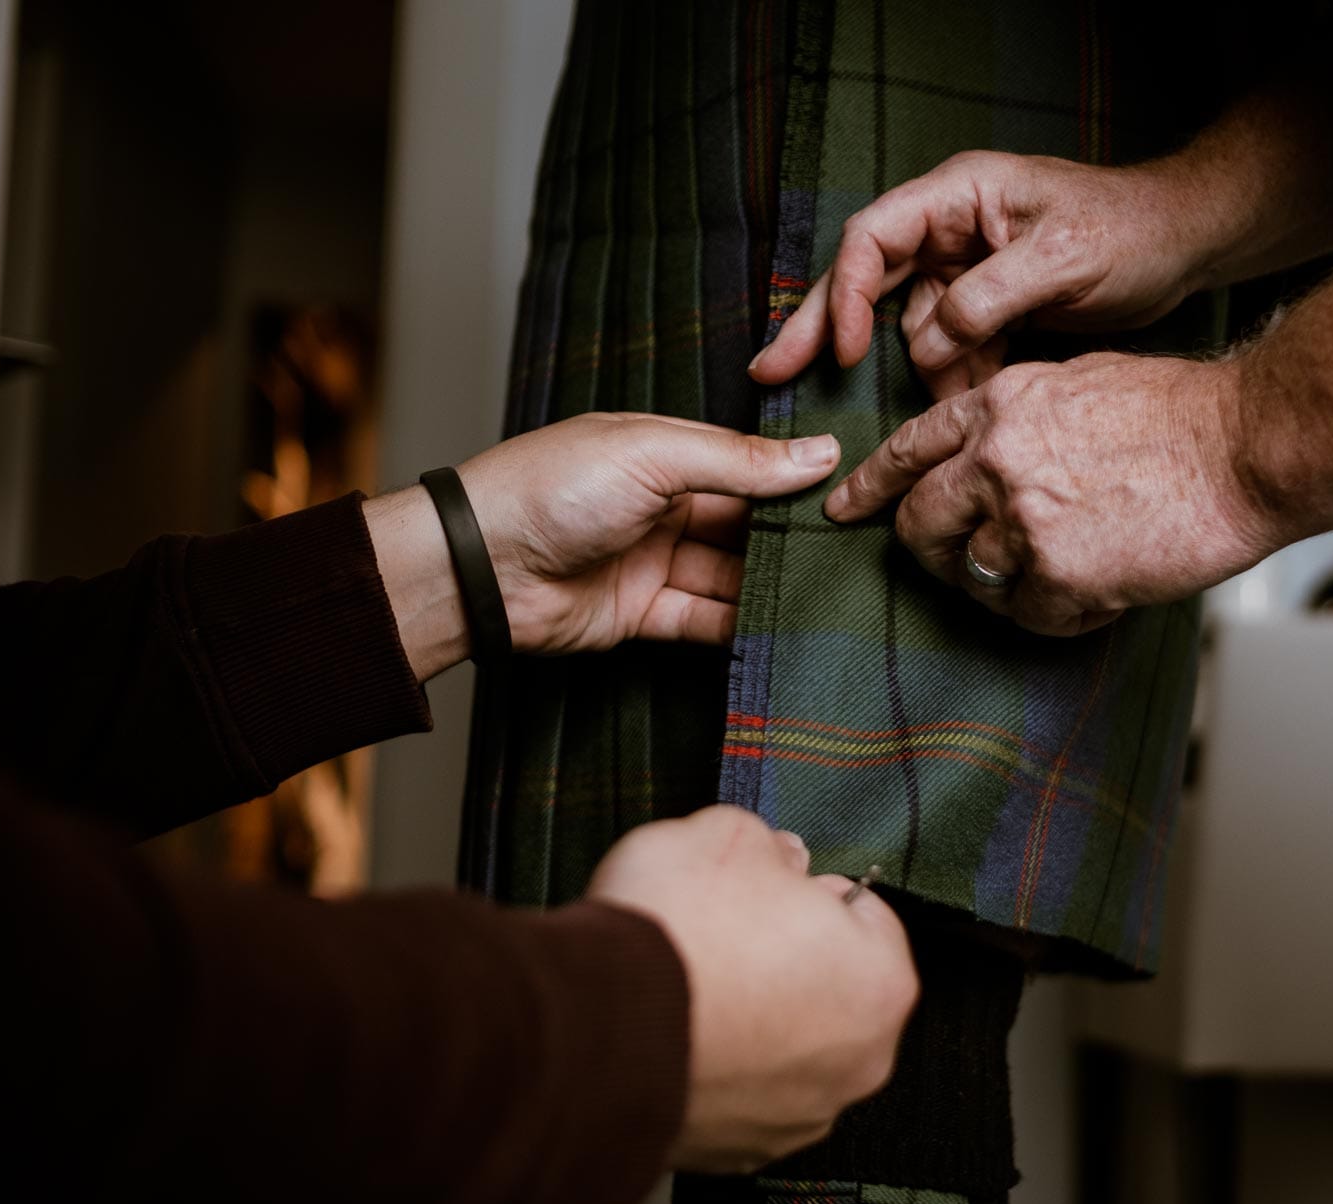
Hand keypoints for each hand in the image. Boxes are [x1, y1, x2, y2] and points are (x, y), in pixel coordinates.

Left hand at [368, 414, 839, 676]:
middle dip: (790, 535)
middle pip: (743, 522)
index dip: (792, 474)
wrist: (480, 566)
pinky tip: (783, 625)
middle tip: (852, 546)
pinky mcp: (641, 613)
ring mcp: (651, 559)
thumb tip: (818, 453)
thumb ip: (740, 461)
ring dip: (772, 584)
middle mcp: (659, 503)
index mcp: (661, 450)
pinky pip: (703, 619)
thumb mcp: (654, 455)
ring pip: (730, 574)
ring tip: (829, 591)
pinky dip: (740, 625)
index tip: (850, 485)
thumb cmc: (550, 488)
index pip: (744, 461)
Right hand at [585, 805, 918, 1171]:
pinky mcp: (741, 1150)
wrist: (591, 1031)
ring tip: (690, 984)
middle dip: (785, 959)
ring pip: (786, 1047)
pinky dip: (717, 1067)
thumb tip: (777, 856)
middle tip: (725, 931)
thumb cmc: (673, 937)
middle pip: (830, 988)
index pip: (865, 916)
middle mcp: (857, 1063)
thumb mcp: (725, 836)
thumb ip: (770, 843)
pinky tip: (676, 1033)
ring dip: (751, 1018)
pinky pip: (741, 1093)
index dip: (810, 891)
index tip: (770, 888)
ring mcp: (799, 1115)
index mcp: (878, 981)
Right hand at [748, 151, 1203, 393]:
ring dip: (924, 371)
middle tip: (769, 374)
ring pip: (907, 326)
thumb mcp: (1065, 257)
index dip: (845, 293)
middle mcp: (949, 228)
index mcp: (958, 196)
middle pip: (864, 280)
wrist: (1182, 246)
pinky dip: (951, 379)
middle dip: (820, 329)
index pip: (873, 239)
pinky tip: (961, 404)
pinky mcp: (984, 306)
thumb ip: (993, 294)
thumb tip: (934, 338)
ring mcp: (963, 268)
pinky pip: (946, 348)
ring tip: (948, 404)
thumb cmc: (1130, 230)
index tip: (842, 350)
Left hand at [822, 353, 1280, 634]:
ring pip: (973, 577)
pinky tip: (1096, 592)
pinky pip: (1029, 615)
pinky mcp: (1057, 572)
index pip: (907, 449)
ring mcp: (1020, 518)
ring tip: (1059, 573)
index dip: (872, 485)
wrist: (1243, 446)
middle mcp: (994, 460)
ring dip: (1007, 586)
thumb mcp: (1078, 384)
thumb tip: (991, 457)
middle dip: (929, 551)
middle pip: (919, 524)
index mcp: (997, 406)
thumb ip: (1020, 419)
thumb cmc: (1183, 413)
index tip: (847, 507)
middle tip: (956, 565)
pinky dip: (1058, 613)